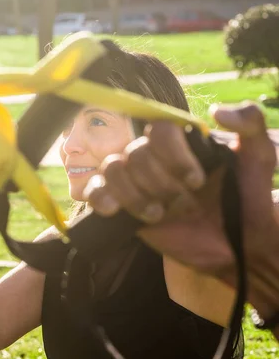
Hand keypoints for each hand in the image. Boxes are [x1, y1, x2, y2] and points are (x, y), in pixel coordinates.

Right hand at [84, 102, 278, 315]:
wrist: (237, 248)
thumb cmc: (249, 201)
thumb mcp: (261, 158)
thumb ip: (250, 122)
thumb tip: (216, 111)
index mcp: (181, 144)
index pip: (160, 129)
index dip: (173, 154)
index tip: (197, 181)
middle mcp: (154, 158)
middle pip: (136, 153)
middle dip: (162, 184)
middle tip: (188, 206)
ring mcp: (135, 182)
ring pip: (113, 169)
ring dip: (135, 194)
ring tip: (158, 215)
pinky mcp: (122, 206)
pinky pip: (96, 190)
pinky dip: (100, 196)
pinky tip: (113, 210)